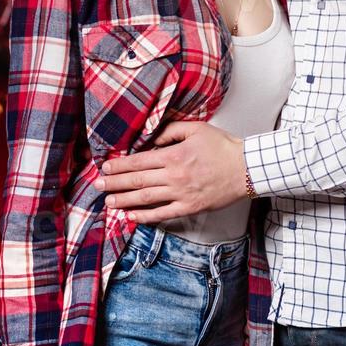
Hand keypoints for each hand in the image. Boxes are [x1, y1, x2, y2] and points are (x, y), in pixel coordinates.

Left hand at [98, 121, 248, 222]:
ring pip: (146, 199)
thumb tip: (152, 139)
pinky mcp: (190, 207)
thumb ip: (170, 131)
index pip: (139, 161)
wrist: (247, 169)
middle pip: (137, 181)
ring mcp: (181, 194)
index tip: (105, 167)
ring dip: (124, 200)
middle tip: (98, 186)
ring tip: (108, 202)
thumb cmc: (223, 148)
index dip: (119, 165)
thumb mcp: (195, 129)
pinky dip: (146, 216)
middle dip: (115, 183)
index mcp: (174, 156)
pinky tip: (132, 216)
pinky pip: (163, 214)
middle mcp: (174, 176)